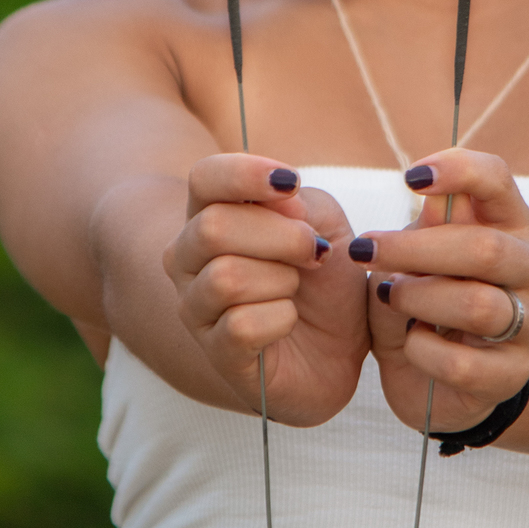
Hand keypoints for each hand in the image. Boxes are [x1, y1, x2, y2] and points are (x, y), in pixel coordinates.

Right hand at [163, 154, 368, 424]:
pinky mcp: (216, 352)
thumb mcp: (325, 225)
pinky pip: (241, 325)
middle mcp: (188, 258)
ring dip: (280, 279)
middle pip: (213, 228)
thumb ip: (300, 203)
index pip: (203, 178)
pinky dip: (280, 318)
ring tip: (295, 288)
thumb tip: (279, 199)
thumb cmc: (323, 280)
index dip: (244, 174)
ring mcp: (196, 308)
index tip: (290, 182)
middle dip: (280, 236)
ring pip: (224, 278)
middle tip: (314, 251)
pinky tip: (288, 319)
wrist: (340, 348)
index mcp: (211, 214)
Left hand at [360, 149, 528, 436]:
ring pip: (478, 306)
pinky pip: (462, 363)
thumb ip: (426, 225)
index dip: (459, 170)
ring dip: (418, 299)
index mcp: (511, 225)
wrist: (440, 375)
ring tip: (389, 297)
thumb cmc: (427, 297)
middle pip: (486, 249)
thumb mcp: (418, 255)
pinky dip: (422, 350)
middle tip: (365, 250)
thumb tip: (431, 193)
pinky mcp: (512, 375)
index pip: (499, 181)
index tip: (410, 178)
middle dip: (415, 249)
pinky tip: (413, 342)